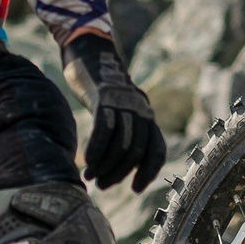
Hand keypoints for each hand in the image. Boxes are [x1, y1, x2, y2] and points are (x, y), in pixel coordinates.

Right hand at [62, 32, 167, 191]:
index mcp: (147, 115)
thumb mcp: (119, 110)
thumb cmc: (101, 89)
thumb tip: (116, 165)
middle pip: (135, 152)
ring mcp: (123, 103)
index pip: (157, 150)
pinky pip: (104, 131)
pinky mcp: (104, 98)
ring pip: (120, 145)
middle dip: (119, 174)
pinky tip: (87, 161)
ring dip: (105, 167)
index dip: (148, 172)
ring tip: (92, 177)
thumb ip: (124, 132)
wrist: (89, 53)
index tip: (135, 189)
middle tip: (103, 185)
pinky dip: (96, 151)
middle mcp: (140, 109)